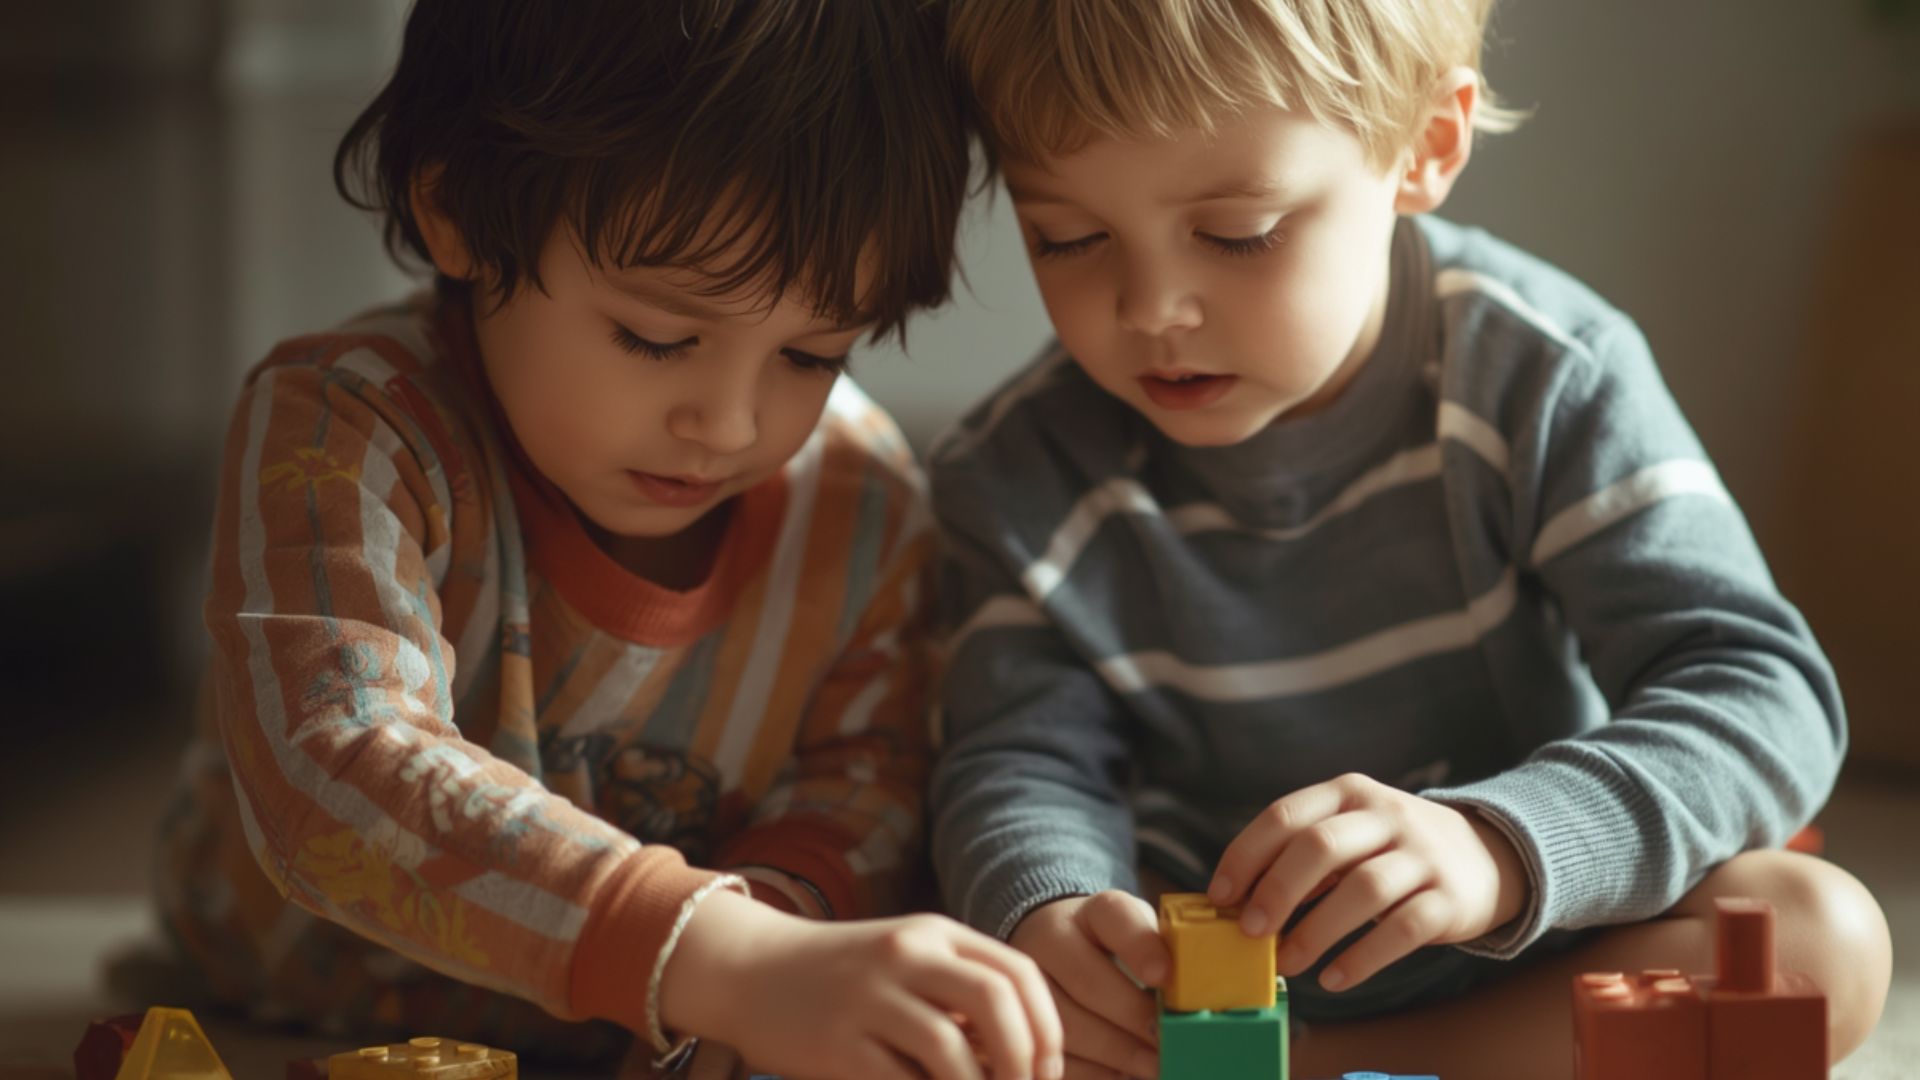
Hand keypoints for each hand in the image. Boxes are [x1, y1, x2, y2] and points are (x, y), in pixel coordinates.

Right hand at [662, 889, 1062, 1079]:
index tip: (1047, 1072)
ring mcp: (869, 998)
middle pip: (996, 1003)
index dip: (1047, 1028)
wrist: (751, 971)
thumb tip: (1024, 1057)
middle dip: (1026, 1062)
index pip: (1019, 973)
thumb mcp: (907, 962)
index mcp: (934, 933)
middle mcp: (906, 955)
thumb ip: (961, 993)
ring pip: (951, 1050)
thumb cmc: (844, 977)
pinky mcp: (837, 1042)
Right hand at [1010, 892, 1171, 1079]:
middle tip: (1167, 1044)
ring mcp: (1025, 981)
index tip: (1164, 976)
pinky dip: (1093, 1072)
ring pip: (1066, 1023)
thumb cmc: (1111, 948)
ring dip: (1115, 1053)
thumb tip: (1198, 990)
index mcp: (1091, 912)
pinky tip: (1123, 1074)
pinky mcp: (1017, 1019)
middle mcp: (1050, 938)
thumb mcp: (1136, 933)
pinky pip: (1053, 1053)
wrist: (1052, 949)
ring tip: (1152, 1068)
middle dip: (1132, 1018)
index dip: (1141, 946)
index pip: (1115, 915)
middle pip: (1088, 981)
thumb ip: (1165, 950)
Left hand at [1208, 773, 1526, 991]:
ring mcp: (1422, 855)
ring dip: (1316, 931)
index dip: (1246, 856)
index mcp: (1348, 794)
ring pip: (1363, 889)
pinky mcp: (1449, 899)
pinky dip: (1362, 958)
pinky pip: (1402, 930)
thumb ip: (1299, 858)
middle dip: (1277, 889)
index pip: (1285, 815)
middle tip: (1250, 931)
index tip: (1219, 897)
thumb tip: (1236, 904)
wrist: (1486, 857)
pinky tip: (1333, 978)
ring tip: (1287, 964)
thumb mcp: (1350, 834)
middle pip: (1321, 845)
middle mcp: (1386, 816)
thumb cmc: (1391, 851)